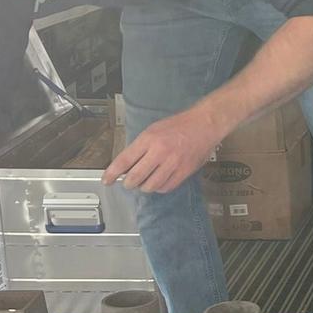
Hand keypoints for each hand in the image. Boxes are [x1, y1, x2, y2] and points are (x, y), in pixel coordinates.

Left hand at [104, 107, 226, 193]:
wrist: (204, 124)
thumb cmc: (179, 125)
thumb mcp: (154, 129)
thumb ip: (140, 147)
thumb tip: (126, 164)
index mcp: (149, 139)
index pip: (124, 160)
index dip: (112, 173)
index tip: (107, 180)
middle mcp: (159, 152)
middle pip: (135, 177)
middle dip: (128, 183)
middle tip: (127, 182)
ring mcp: (173, 163)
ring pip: (150, 185)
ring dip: (143, 187)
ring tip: (144, 182)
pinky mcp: (184, 171)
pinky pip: (166, 187)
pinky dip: (159, 188)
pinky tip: (158, 182)